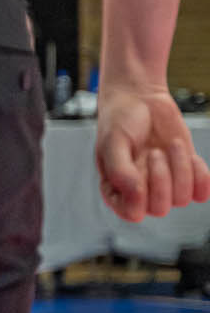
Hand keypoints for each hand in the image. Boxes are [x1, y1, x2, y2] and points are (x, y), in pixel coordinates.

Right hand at [95, 84, 209, 221]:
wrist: (141, 99)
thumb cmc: (120, 120)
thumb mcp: (112, 143)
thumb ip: (120, 171)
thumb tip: (135, 194)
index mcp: (116, 190)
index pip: (132, 213)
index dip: (139, 197)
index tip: (137, 170)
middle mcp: (140, 192)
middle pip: (160, 208)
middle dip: (161, 178)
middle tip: (154, 152)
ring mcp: (164, 185)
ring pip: (182, 199)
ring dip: (181, 169)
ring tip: (170, 145)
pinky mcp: (185, 174)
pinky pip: (201, 192)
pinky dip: (201, 175)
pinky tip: (190, 156)